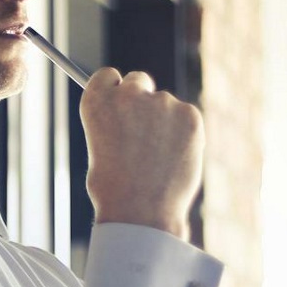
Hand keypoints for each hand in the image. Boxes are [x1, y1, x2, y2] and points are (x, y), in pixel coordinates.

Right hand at [79, 67, 203, 239]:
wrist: (141, 211)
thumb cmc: (114, 190)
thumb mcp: (100, 149)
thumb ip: (115, 125)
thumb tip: (132, 120)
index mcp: (97, 101)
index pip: (107, 76)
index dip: (114, 89)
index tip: (120, 99)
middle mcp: (128, 94)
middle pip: (139, 80)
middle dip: (141, 99)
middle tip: (144, 129)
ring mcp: (161, 102)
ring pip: (165, 104)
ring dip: (164, 123)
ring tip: (158, 160)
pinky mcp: (190, 114)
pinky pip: (187, 118)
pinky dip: (184, 134)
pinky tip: (174, 159)